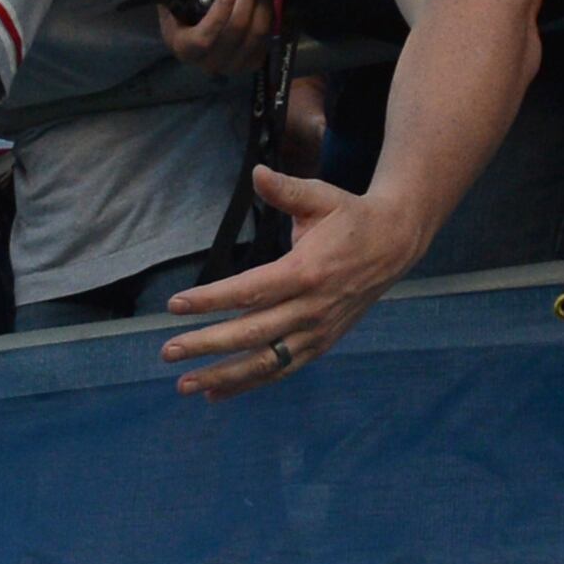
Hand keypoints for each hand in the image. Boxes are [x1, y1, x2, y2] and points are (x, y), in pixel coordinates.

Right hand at [153, 0, 278, 77]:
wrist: (196, 28)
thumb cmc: (180, 11)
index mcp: (184, 47)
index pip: (202, 40)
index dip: (217, 18)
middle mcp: (208, 61)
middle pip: (235, 31)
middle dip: (244, 0)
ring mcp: (231, 65)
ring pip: (256, 33)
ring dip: (260, 5)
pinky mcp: (250, 62)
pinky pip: (267, 39)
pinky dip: (267, 16)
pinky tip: (260, 4)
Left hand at [159, 166, 430, 397]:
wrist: (395, 244)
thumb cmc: (350, 217)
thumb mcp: (321, 197)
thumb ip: (287, 189)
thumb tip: (257, 172)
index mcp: (306, 271)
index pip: (250, 291)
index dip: (211, 300)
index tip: (176, 305)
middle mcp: (311, 308)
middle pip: (251, 333)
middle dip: (206, 344)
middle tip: (167, 351)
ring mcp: (317, 331)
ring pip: (265, 362)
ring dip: (223, 376)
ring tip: (183, 385)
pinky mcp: (321, 344)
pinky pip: (281, 369)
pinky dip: (248, 384)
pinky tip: (214, 391)